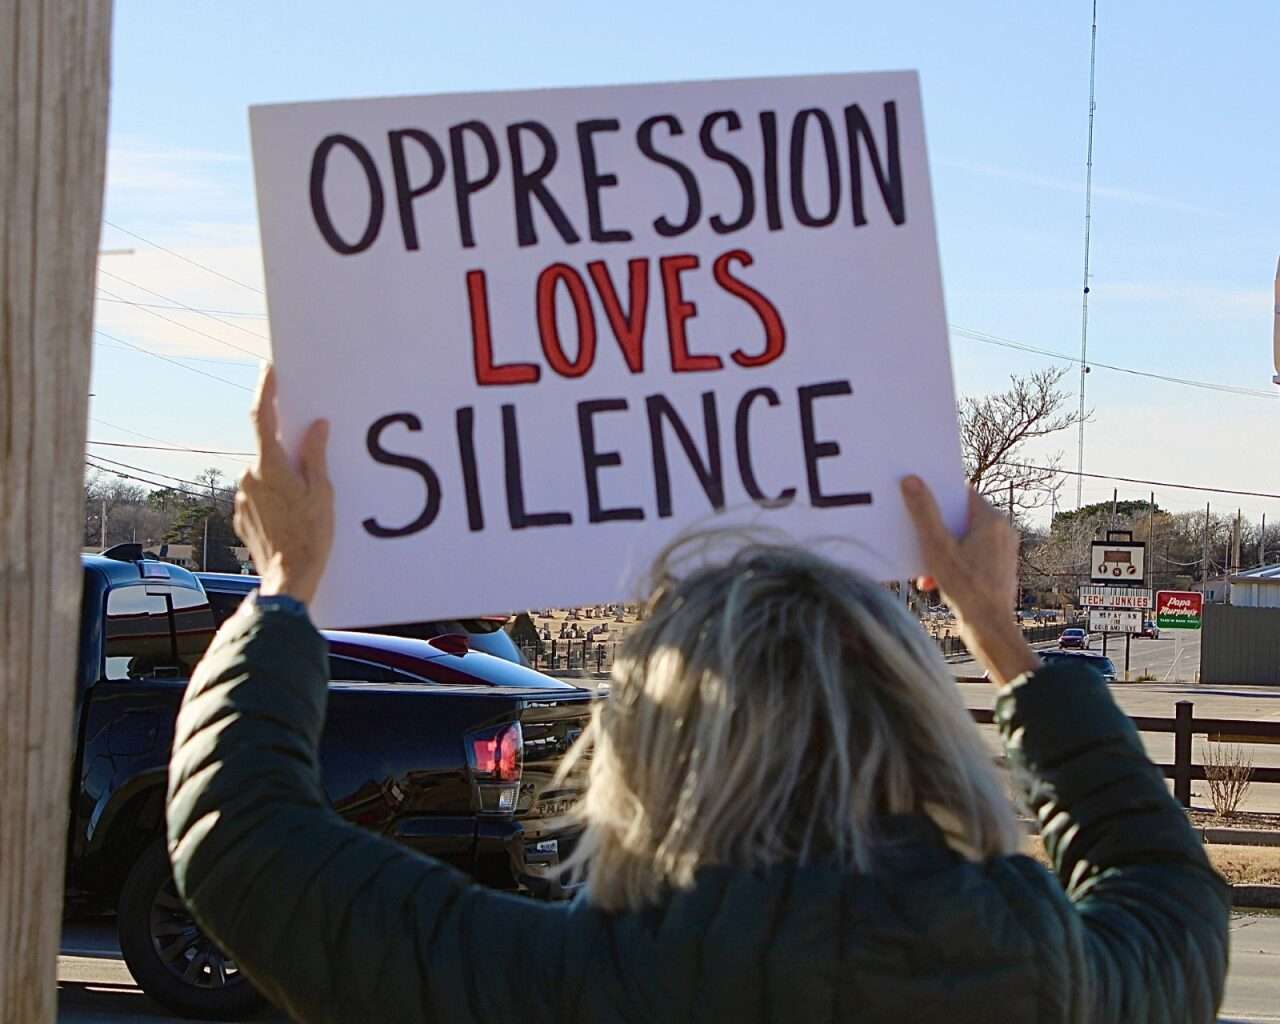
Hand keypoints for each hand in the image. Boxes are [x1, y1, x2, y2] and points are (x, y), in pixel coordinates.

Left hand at [234, 366, 333, 605]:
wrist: (288, 578)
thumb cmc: (310, 536)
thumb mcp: (322, 492)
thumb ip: (315, 456)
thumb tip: (315, 427)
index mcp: (269, 467)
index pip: (263, 417)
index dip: (266, 390)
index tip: (270, 370)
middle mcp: (248, 478)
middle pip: (267, 450)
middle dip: (286, 451)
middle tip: (309, 463)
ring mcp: (241, 498)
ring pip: (263, 474)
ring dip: (282, 478)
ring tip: (305, 502)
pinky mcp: (241, 516)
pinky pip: (259, 496)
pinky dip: (274, 498)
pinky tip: (292, 516)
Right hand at [900, 475, 1038, 685]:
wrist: (990, 629)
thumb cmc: (966, 588)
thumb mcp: (936, 547)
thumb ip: (924, 512)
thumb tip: (912, 480)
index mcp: (991, 520)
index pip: (961, 493)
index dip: (938, 496)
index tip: (919, 502)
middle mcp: (1003, 531)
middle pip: (960, 517)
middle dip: (936, 529)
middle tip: (917, 539)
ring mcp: (1003, 551)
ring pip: (964, 538)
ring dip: (941, 550)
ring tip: (926, 569)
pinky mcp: (999, 568)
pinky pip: (971, 555)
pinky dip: (953, 564)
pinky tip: (935, 581)